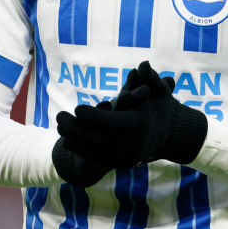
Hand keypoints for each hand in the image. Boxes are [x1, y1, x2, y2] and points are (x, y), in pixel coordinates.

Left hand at [54, 61, 207, 175]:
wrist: (169, 136)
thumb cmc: (160, 108)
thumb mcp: (159, 91)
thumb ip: (150, 78)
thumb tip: (144, 64)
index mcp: (140, 126)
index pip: (112, 123)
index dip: (93, 117)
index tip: (78, 107)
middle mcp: (132, 145)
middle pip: (98, 139)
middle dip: (75, 128)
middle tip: (58, 115)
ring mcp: (126, 157)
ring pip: (94, 152)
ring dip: (73, 139)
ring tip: (59, 125)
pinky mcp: (121, 164)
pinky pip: (97, 160)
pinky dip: (81, 150)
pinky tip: (68, 138)